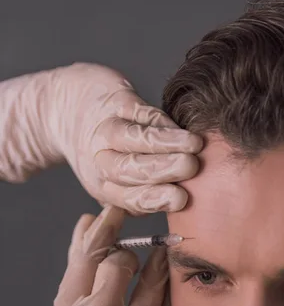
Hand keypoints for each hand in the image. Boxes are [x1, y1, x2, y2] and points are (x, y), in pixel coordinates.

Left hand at [49, 62, 202, 213]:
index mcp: (107, 190)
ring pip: (134, 139)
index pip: (133, 199)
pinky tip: (179, 127)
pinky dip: (160, 121)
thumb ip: (148, 194)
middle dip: (163, 169)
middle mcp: (102, 162)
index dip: (157, 199)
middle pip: (132, 170)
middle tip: (190, 168)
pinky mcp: (114, 102)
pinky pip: (138, 112)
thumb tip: (189, 202)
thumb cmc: (109, 151)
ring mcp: (106, 131)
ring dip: (166, 143)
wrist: (66, 108)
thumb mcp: (118, 182)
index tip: (181, 199)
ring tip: (194, 145)